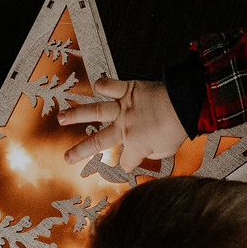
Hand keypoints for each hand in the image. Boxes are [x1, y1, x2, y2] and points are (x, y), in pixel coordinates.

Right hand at [59, 77, 188, 173]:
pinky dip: (102, 84)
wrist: (185, 105)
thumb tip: (146, 150)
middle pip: (97, 143)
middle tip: (67, 157)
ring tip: (61, 118)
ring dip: (75, 115)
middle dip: (80, 152)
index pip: (126, 161)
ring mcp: (124, 108)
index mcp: (135, 146)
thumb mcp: (166, 150)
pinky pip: (110, 86)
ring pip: (95, 112)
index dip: (129, 162)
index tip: (131, 161)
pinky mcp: (128, 90)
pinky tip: (96, 85)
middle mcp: (124, 128)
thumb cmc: (178, 128)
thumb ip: (151, 152)